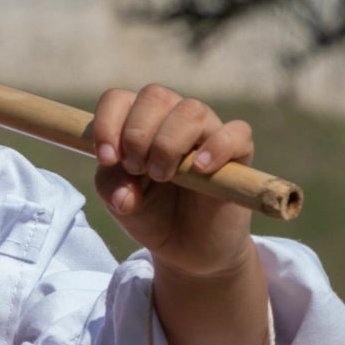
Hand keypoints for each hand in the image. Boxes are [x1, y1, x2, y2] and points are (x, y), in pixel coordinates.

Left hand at [92, 83, 255, 278]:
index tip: (106, 159)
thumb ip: (112, 188)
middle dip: (137, 134)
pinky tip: (200, 169)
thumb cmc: (151, 213)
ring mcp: (207, 132)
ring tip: (162, 176)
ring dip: (168, 143)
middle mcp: (173, 118)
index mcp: (139, 122)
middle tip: (136, 169)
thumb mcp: (120, 202)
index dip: (108, 123)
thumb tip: (126, 194)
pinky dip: (217, 147)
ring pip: (191, 110)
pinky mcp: (238, 153)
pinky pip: (237, 132)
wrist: (186, 248)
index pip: (119, 99)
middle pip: (154, 96)